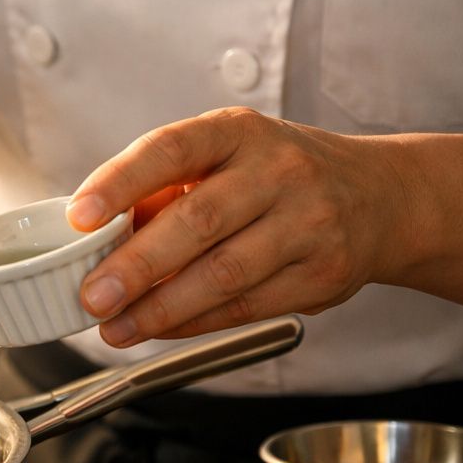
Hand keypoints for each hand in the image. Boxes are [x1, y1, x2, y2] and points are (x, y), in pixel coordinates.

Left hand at [65, 107, 410, 345]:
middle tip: (91, 296)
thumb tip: (95, 240)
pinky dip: (195, 323)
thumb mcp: (226, 157)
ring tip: (114, 327)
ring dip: (160, 308)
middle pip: (197, 222)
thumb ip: (164, 190)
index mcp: (238, 132)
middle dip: (135, 266)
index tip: (79, 216)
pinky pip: (246, 306)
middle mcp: (278, 171)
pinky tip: (159, 329)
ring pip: (223, 274)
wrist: (382, 197)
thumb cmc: (278, 175)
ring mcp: (308, 223)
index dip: (120, 182)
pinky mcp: (323, 274)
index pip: (171, 149)